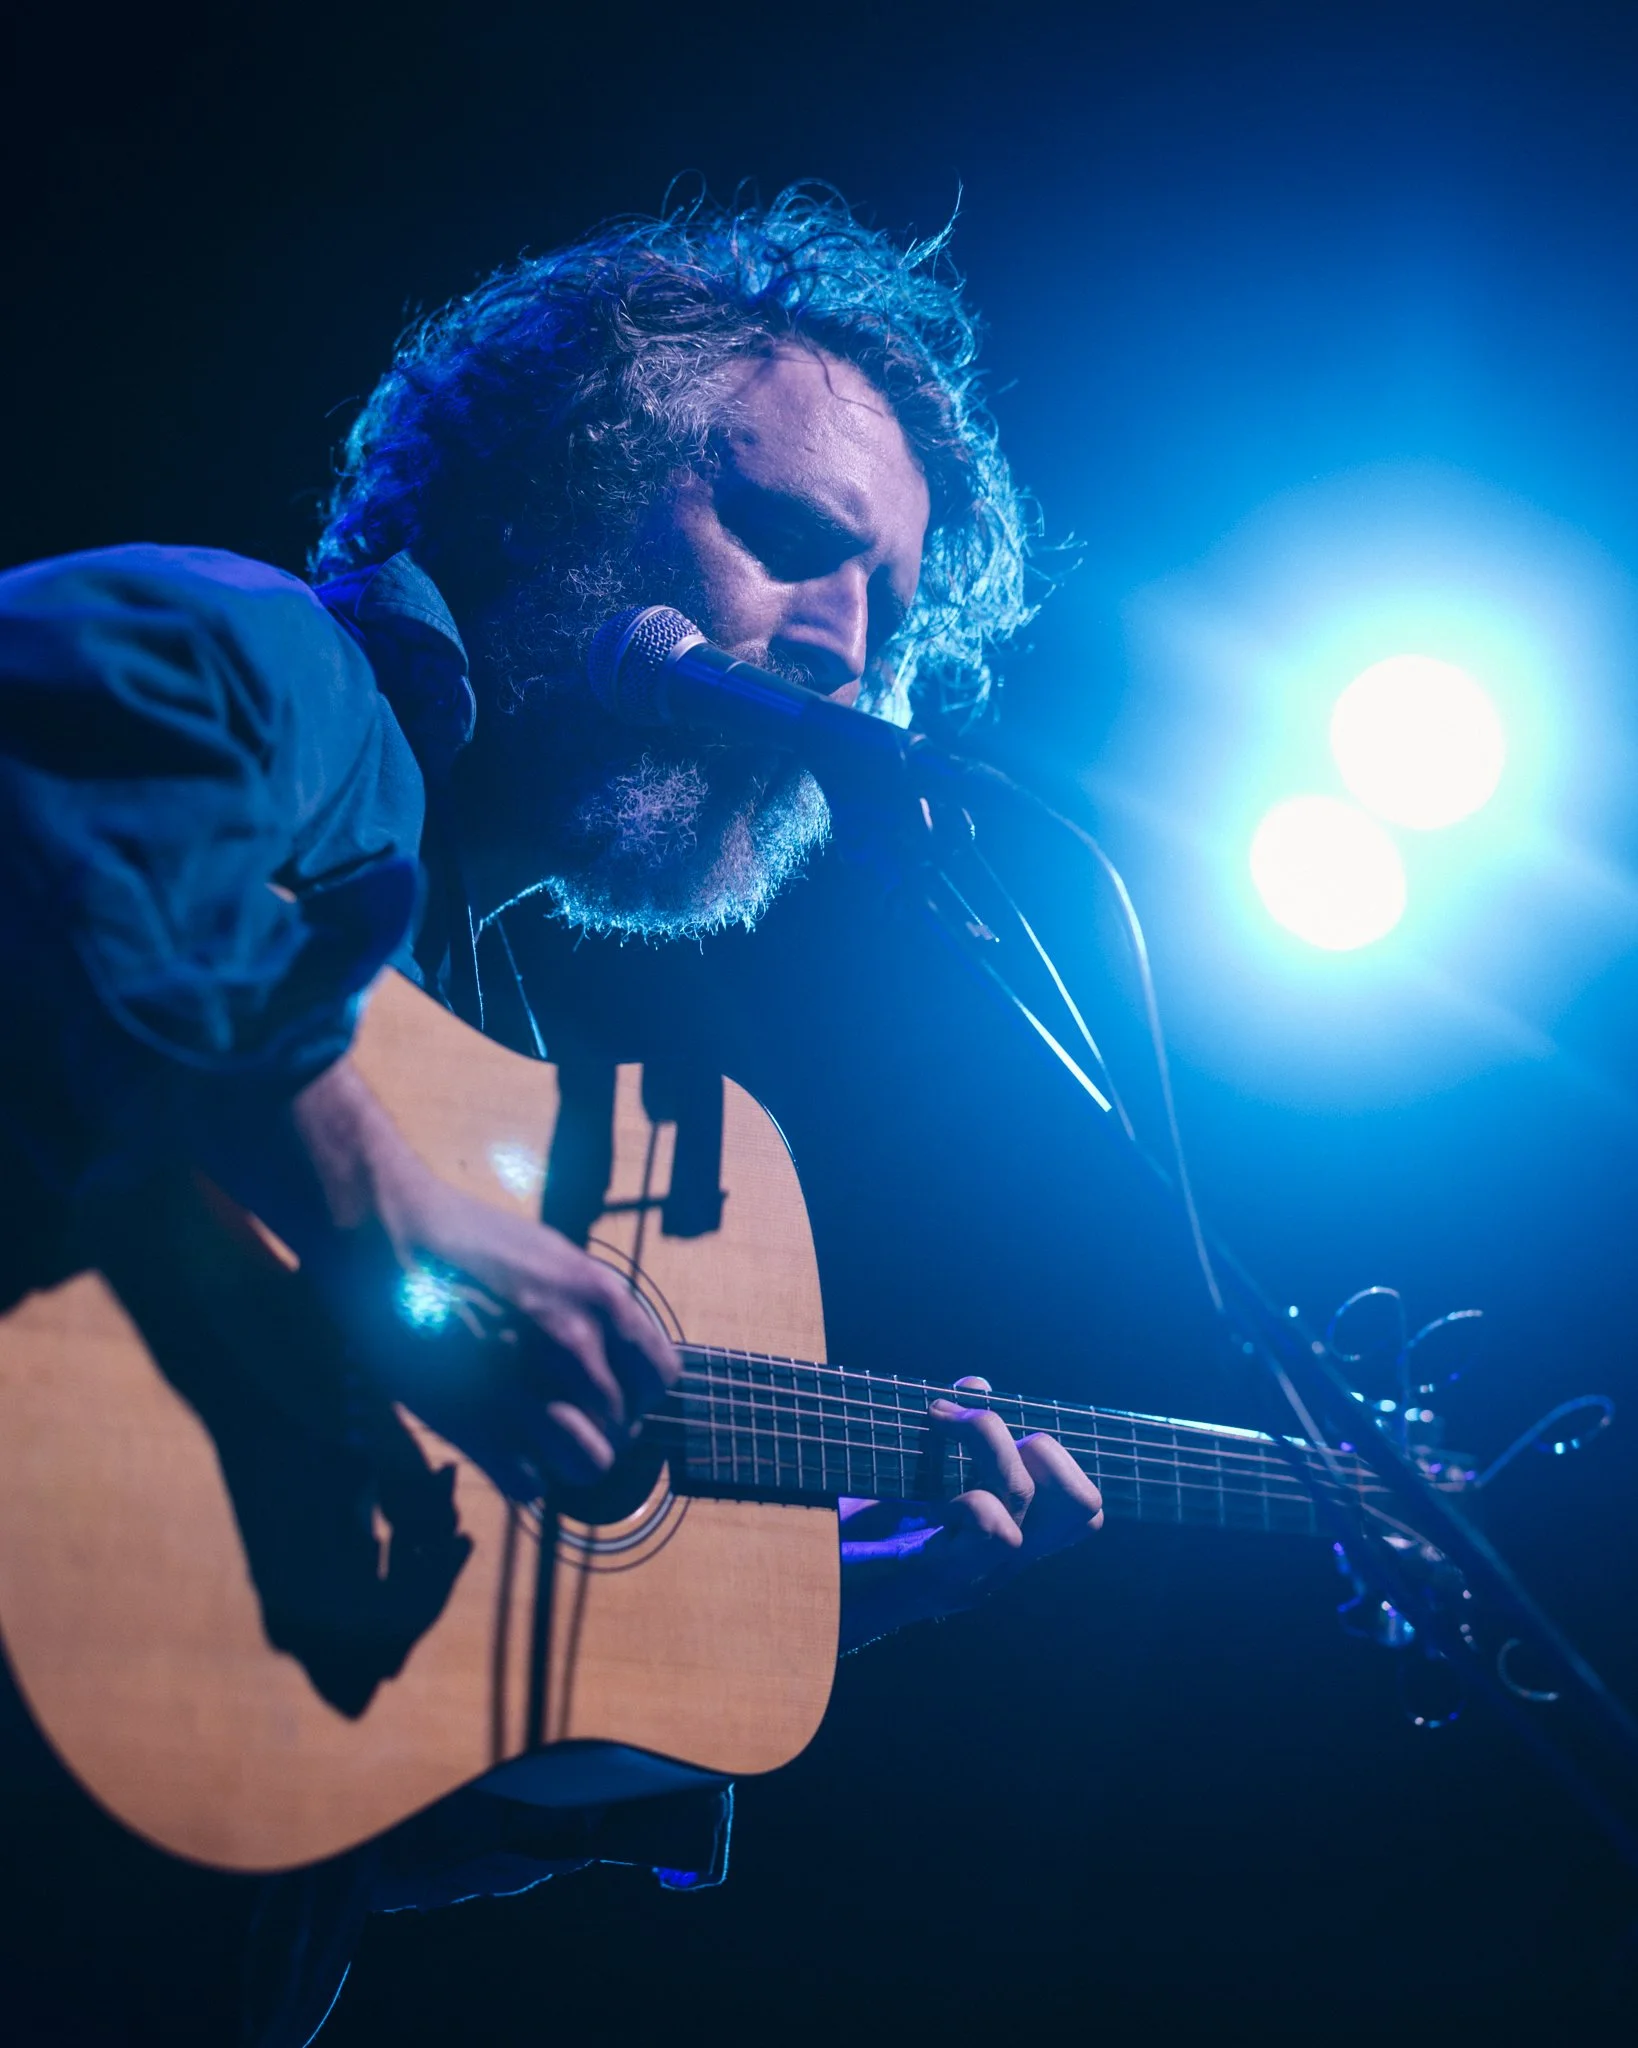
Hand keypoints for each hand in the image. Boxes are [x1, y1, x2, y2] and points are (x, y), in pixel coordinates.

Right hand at [279, 1056, 679, 1498]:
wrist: (385, 1233)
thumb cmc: (465, 1239)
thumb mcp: (553, 1257)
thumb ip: (591, 1309)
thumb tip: (615, 1358)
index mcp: (600, 1298)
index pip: (659, 1378)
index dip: (636, 1393)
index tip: (612, 1392)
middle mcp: (575, 1345)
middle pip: (623, 1428)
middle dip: (598, 1428)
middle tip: (562, 1415)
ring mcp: (526, 1387)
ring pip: (587, 1464)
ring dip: (565, 1459)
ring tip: (537, 1437)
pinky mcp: (473, 1422)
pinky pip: (528, 1484)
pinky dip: (519, 1474)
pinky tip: (499, 1445)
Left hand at [838, 1376, 1102, 1649]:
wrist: (787, 1608)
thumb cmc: (834, 1539)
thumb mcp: (892, 1478)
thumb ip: (940, 1439)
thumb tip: (977, 1385)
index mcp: (994, 1541)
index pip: (1079, 1509)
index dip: (1057, 1456)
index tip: (989, 1419)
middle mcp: (995, 1565)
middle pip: (1084, 1508)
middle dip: (1045, 1448)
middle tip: (972, 1428)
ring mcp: (970, 1577)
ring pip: (1030, 1502)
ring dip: (990, 1446)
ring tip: (938, 1429)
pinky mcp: (933, 1581)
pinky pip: (994, 1532)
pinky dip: (968, 1496)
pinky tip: (920, 1490)